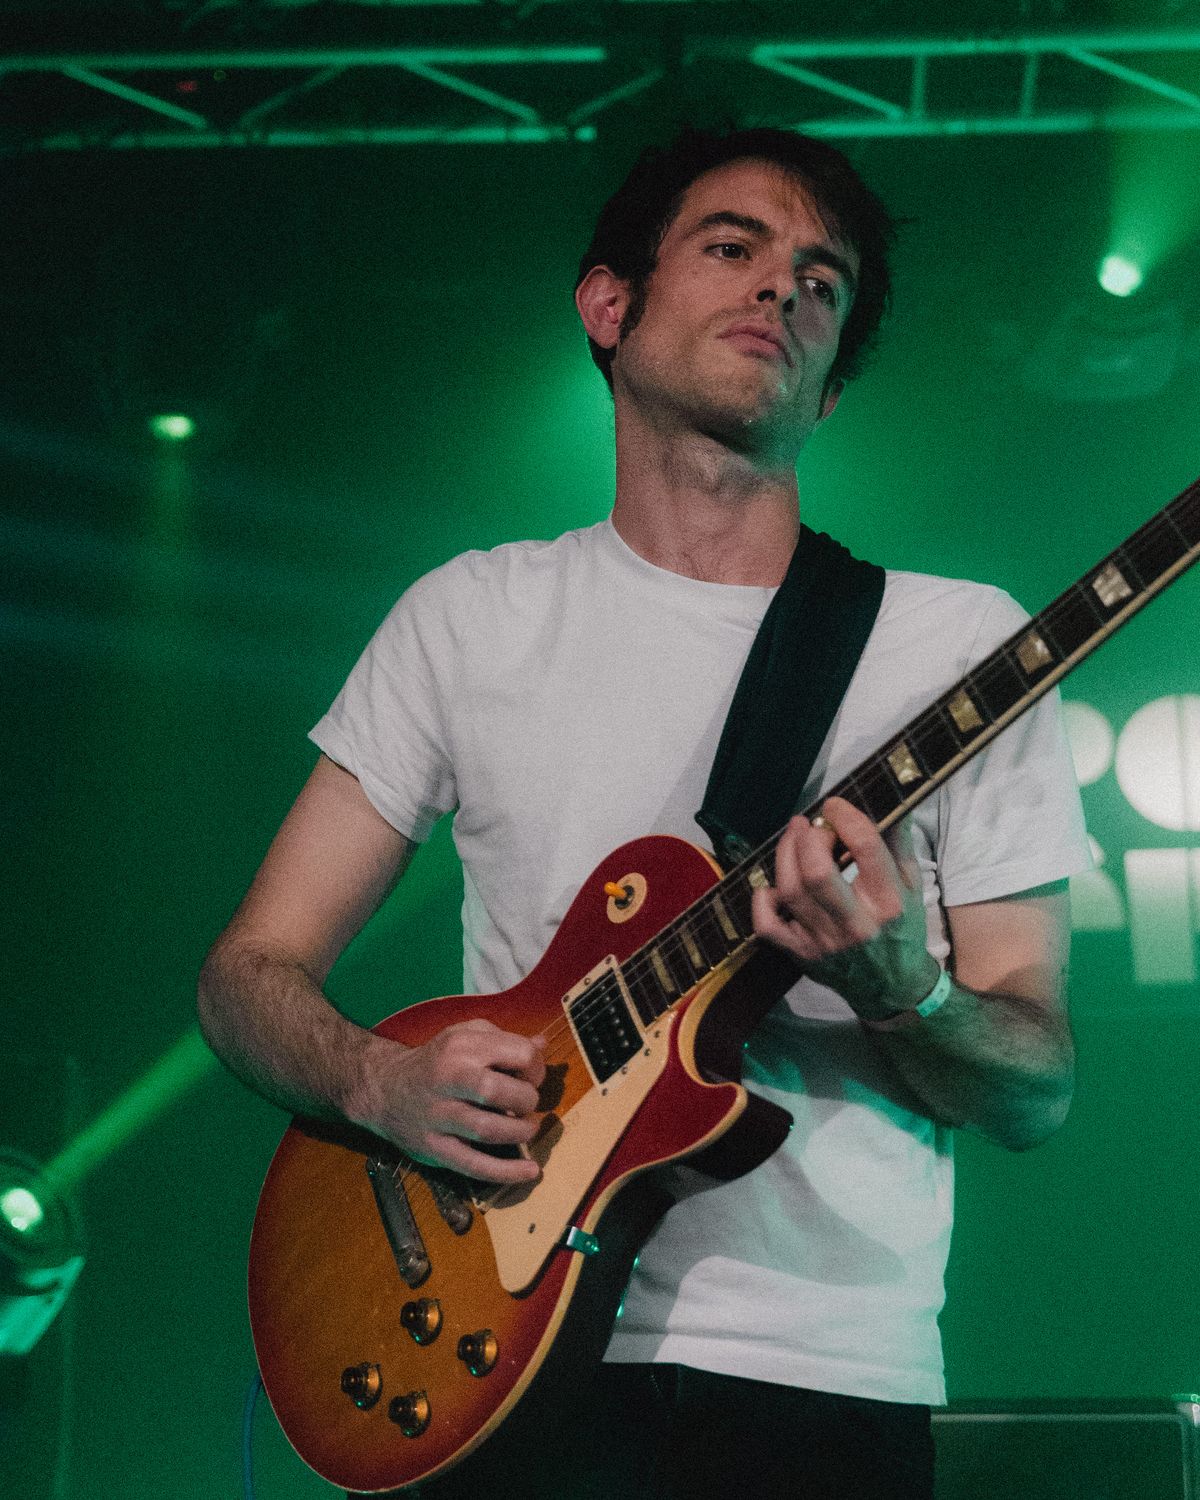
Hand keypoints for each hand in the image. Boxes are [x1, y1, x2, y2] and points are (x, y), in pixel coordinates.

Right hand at [355, 1018, 546, 1184]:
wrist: (384, 1087)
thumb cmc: (436, 1061)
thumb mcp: (465, 1036)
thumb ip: (504, 1040)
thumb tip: (542, 1045)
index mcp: (462, 1046)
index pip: (518, 1054)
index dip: (536, 1068)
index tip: (531, 1078)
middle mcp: (448, 1078)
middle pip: (501, 1092)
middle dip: (527, 1100)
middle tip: (527, 1105)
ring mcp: (439, 1115)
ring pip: (488, 1130)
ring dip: (519, 1133)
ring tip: (526, 1130)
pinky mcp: (434, 1147)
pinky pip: (473, 1164)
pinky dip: (506, 1172)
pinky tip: (529, 1171)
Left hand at [751, 797, 940, 1021]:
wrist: (893, 986)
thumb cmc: (901, 927)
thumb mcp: (912, 884)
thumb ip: (898, 841)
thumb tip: (886, 799)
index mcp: (888, 901)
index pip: (864, 845)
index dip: (844, 816)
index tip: (834, 806)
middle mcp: (856, 923)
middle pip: (817, 871)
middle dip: (808, 838)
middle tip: (810, 825)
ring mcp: (825, 941)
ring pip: (790, 890)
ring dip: (785, 855)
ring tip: (793, 838)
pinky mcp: (802, 954)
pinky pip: (767, 925)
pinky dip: (763, 900)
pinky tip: (773, 886)